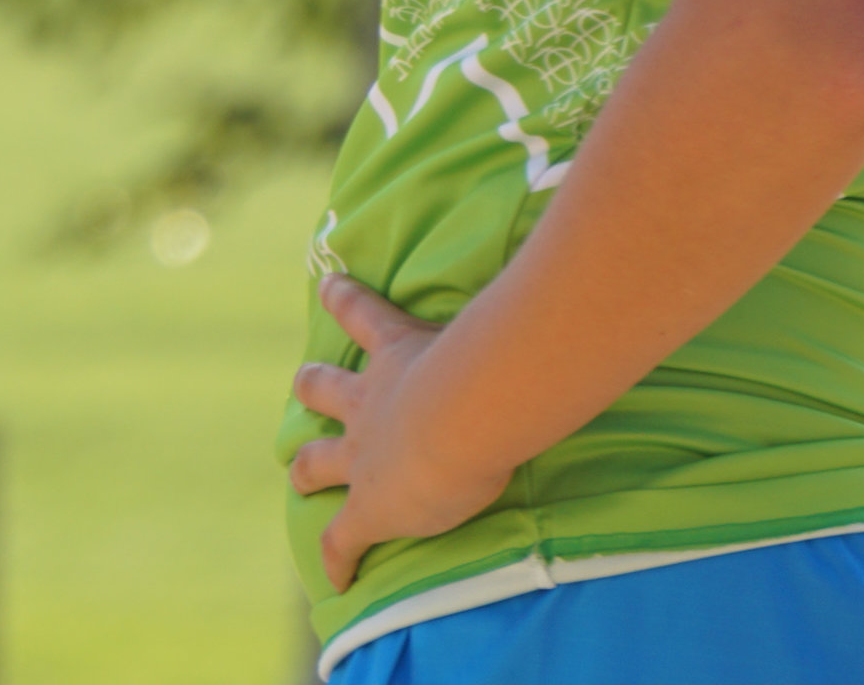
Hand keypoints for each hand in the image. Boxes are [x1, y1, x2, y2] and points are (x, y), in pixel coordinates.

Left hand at [288, 273, 515, 591]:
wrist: (462, 420)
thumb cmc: (491, 372)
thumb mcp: (499, 335)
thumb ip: (521, 324)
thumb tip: (567, 306)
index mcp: (398, 353)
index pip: (363, 313)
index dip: (344, 299)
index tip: (328, 285)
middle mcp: (369, 401)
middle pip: (324, 386)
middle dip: (313, 387)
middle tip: (304, 384)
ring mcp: (361, 455)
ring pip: (316, 456)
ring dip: (305, 465)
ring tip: (296, 473)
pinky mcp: (366, 509)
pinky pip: (340, 540)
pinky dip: (336, 558)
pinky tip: (337, 579)